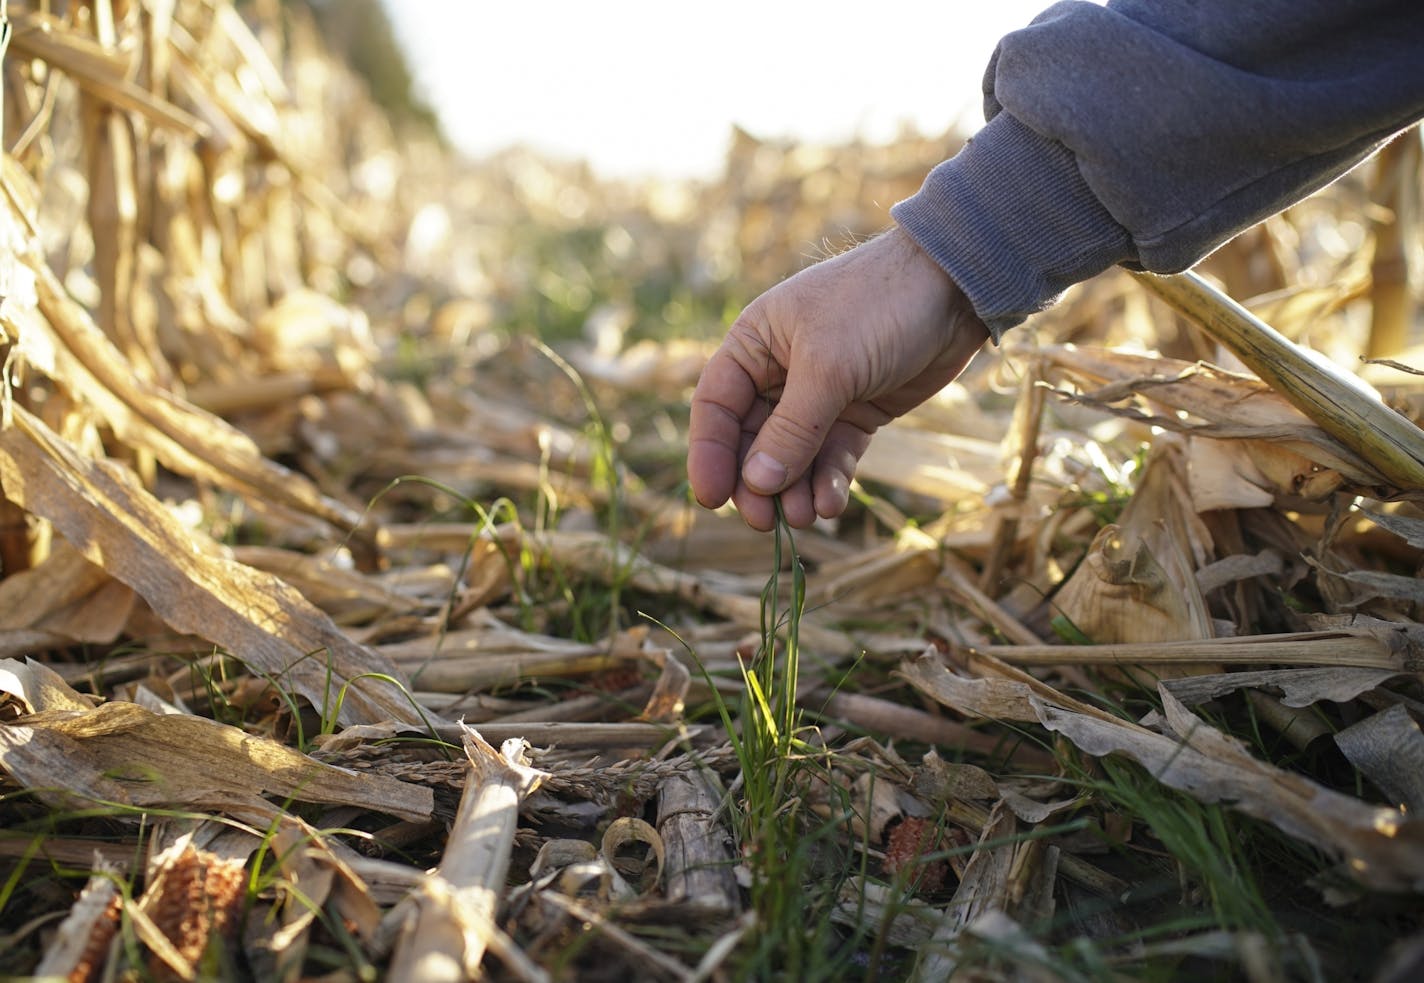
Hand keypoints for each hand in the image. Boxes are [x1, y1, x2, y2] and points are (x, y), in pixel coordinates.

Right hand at [687, 226, 989, 530]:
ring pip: (793, 456)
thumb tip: (755, 485)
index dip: (709, 454)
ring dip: (794, 490)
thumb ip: (791, 430)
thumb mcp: (828, 367)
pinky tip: (831, 504)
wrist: (955, 287)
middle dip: (756, 483)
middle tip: (764, 522)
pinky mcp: (857, 412)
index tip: (712, 499)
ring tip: (805, 518)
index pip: (715, 407)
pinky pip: (832, 455)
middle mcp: (779, 372)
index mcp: (754, 344)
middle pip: (751, 440)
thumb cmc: (879, 305)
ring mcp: (819, 395)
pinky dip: (829, 480)